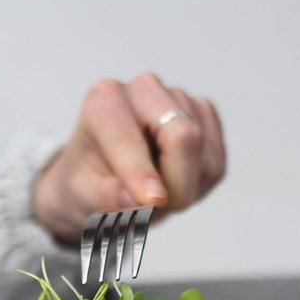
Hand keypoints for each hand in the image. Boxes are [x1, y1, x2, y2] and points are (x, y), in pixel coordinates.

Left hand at [32, 72, 225, 242]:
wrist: (102, 176)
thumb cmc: (88, 181)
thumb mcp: (82, 195)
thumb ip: (107, 197)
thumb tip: (141, 202)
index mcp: (104, 101)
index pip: (129, 136)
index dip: (142, 172)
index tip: (153, 201)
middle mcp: (143, 89)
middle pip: (182, 135)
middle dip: (178, 183)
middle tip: (161, 210)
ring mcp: (178, 98)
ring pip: (203, 154)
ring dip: (186, 189)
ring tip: (158, 195)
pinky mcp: (203, 116)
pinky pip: (216, 161)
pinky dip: (199, 184)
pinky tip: (176, 182)